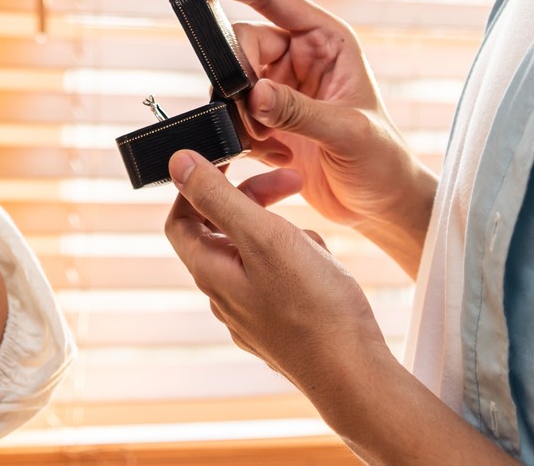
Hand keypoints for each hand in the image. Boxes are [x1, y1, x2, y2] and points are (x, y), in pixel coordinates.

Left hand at [164, 152, 386, 402]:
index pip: (182, 217)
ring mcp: (253, 314)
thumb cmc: (314, 307)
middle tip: (289, 182)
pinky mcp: (280, 324)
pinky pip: (281, 277)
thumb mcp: (263, 237)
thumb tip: (178, 162)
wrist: (355, 374)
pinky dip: (300, 260)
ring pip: (258, 252)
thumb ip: (218, 198)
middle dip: (254, 200)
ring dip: (284, 233)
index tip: (231, 160)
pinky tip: (324, 267)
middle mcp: (225, 295)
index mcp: (211, 272)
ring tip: (314, 242)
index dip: (199, 183)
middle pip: (223, 230)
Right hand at [187, 0, 435, 273]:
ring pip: (232, 84)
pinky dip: (246, 138)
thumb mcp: (348, 133)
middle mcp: (300, 56)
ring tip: (275, 144)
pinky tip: (279, 157)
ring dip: (242, 116)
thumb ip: (300, 111)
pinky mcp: (269, 118)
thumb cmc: (383, 161)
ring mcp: (282, 87)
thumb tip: (254, 93)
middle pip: (241, 48)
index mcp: (326, 40)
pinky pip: (234, 115)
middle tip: (258, 120)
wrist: (381, 206)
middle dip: (239, 83)